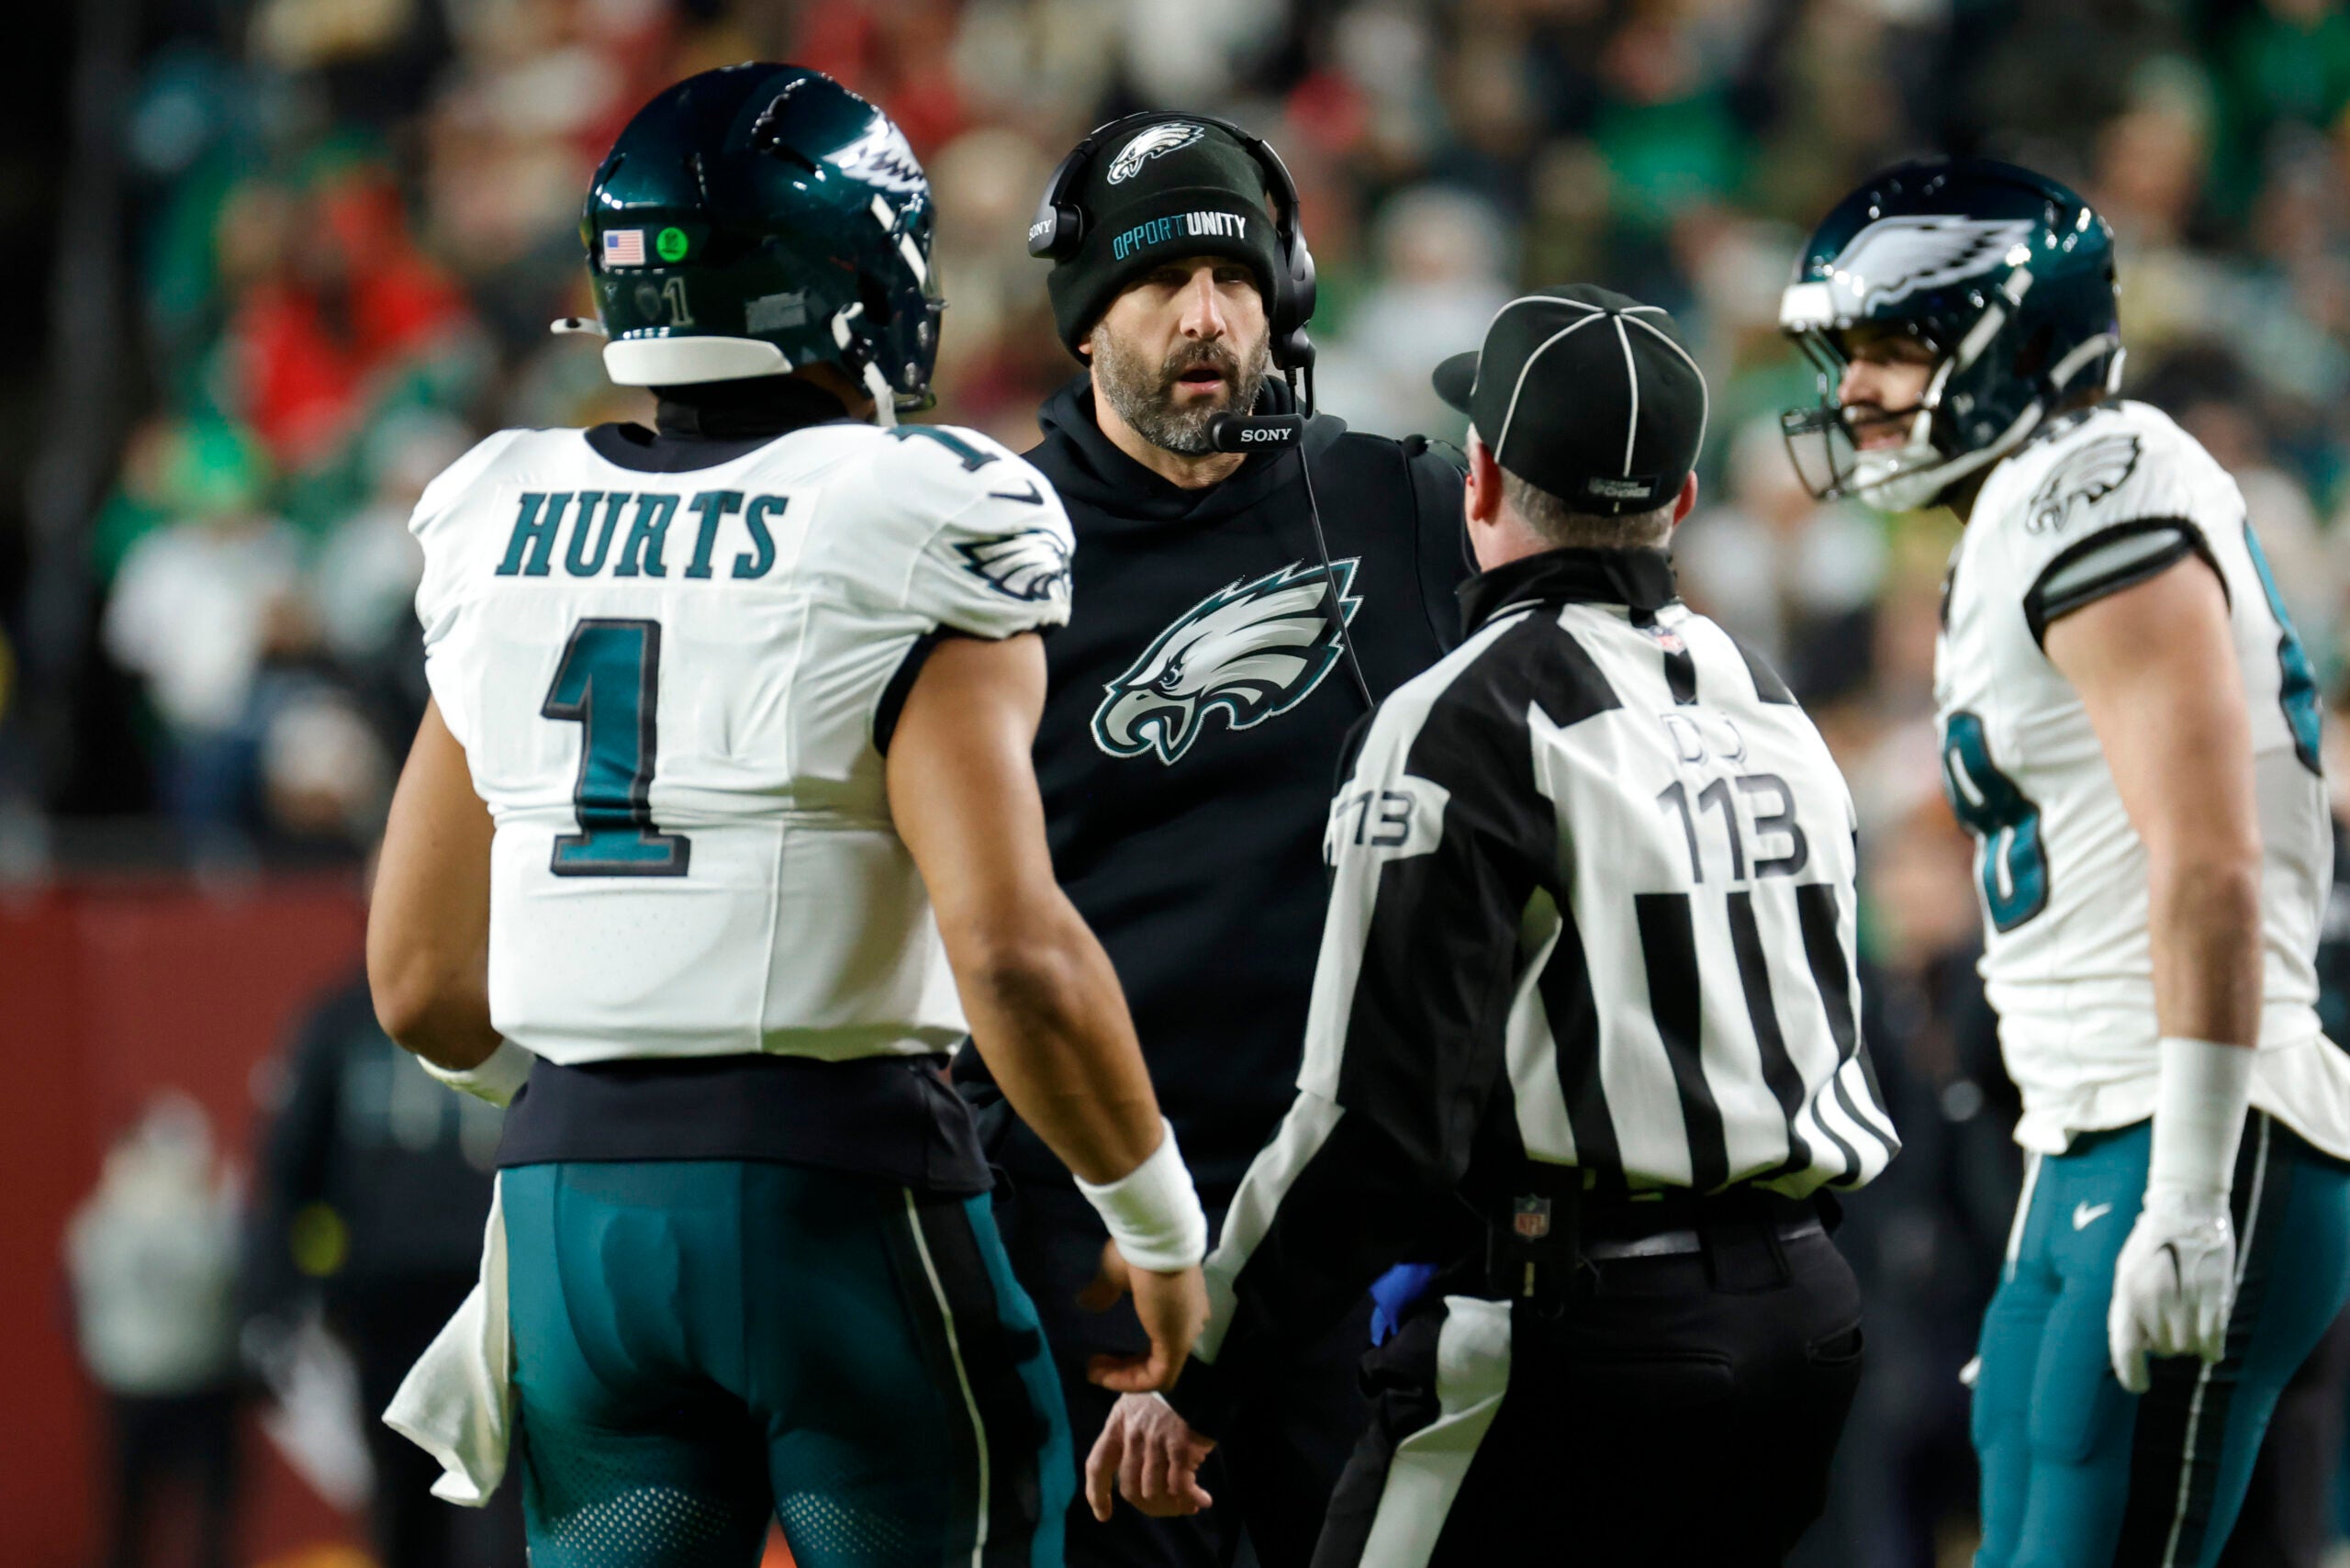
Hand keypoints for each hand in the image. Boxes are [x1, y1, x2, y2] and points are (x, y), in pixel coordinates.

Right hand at [1077, 1239, 1207, 1392]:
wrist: (1157, 1237)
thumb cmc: (1140, 1250)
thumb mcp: (1116, 1272)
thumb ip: (1105, 1290)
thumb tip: (1086, 1302)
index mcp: (1183, 1304)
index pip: (1163, 1339)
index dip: (1135, 1353)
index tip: (1106, 1352)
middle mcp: (1189, 1322)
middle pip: (1159, 1359)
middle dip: (1125, 1368)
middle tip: (1096, 1364)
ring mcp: (1185, 1334)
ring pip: (1158, 1372)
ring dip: (1124, 1377)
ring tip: (1095, 1371)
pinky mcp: (1177, 1345)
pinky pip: (1155, 1377)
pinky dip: (1128, 1381)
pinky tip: (1102, 1374)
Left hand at [1085, 1392, 1215, 1520]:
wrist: (1197, 1370)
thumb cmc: (1169, 1380)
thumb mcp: (1137, 1391)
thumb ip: (1127, 1417)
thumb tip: (1111, 1411)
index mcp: (1118, 1423)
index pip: (1097, 1465)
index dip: (1097, 1494)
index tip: (1103, 1515)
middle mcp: (1132, 1435)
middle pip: (1129, 1487)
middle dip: (1150, 1506)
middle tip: (1169, 1507)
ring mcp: (1155, 1442)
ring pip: (1153, 1491)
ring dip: (1172, 1505)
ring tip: (1189, 1504)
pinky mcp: (1180, 1446)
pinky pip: (1180, 1486)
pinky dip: (1191, 1497)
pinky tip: (1203, 1499)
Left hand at [2108, 1189, 2235, 1392]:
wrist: (2185, 1209)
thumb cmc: (2152, 1242)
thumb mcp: (2127, 1272)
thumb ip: (2129, 1306)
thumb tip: (2137, 1344)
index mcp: (2126, 1293)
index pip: (2124, 1348)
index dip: (2130, 1373)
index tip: (2138, 1386)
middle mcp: (2152, 1301)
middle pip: (2161, 1349)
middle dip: (2165, 1343)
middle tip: (2172, 1320)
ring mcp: (2184, 1301)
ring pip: (2187, 1349)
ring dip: (2190, 1343)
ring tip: (2190, 1318)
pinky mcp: (2214, 1300)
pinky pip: (2212, 1343)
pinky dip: (2212, 1348)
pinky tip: (2211, 1342)